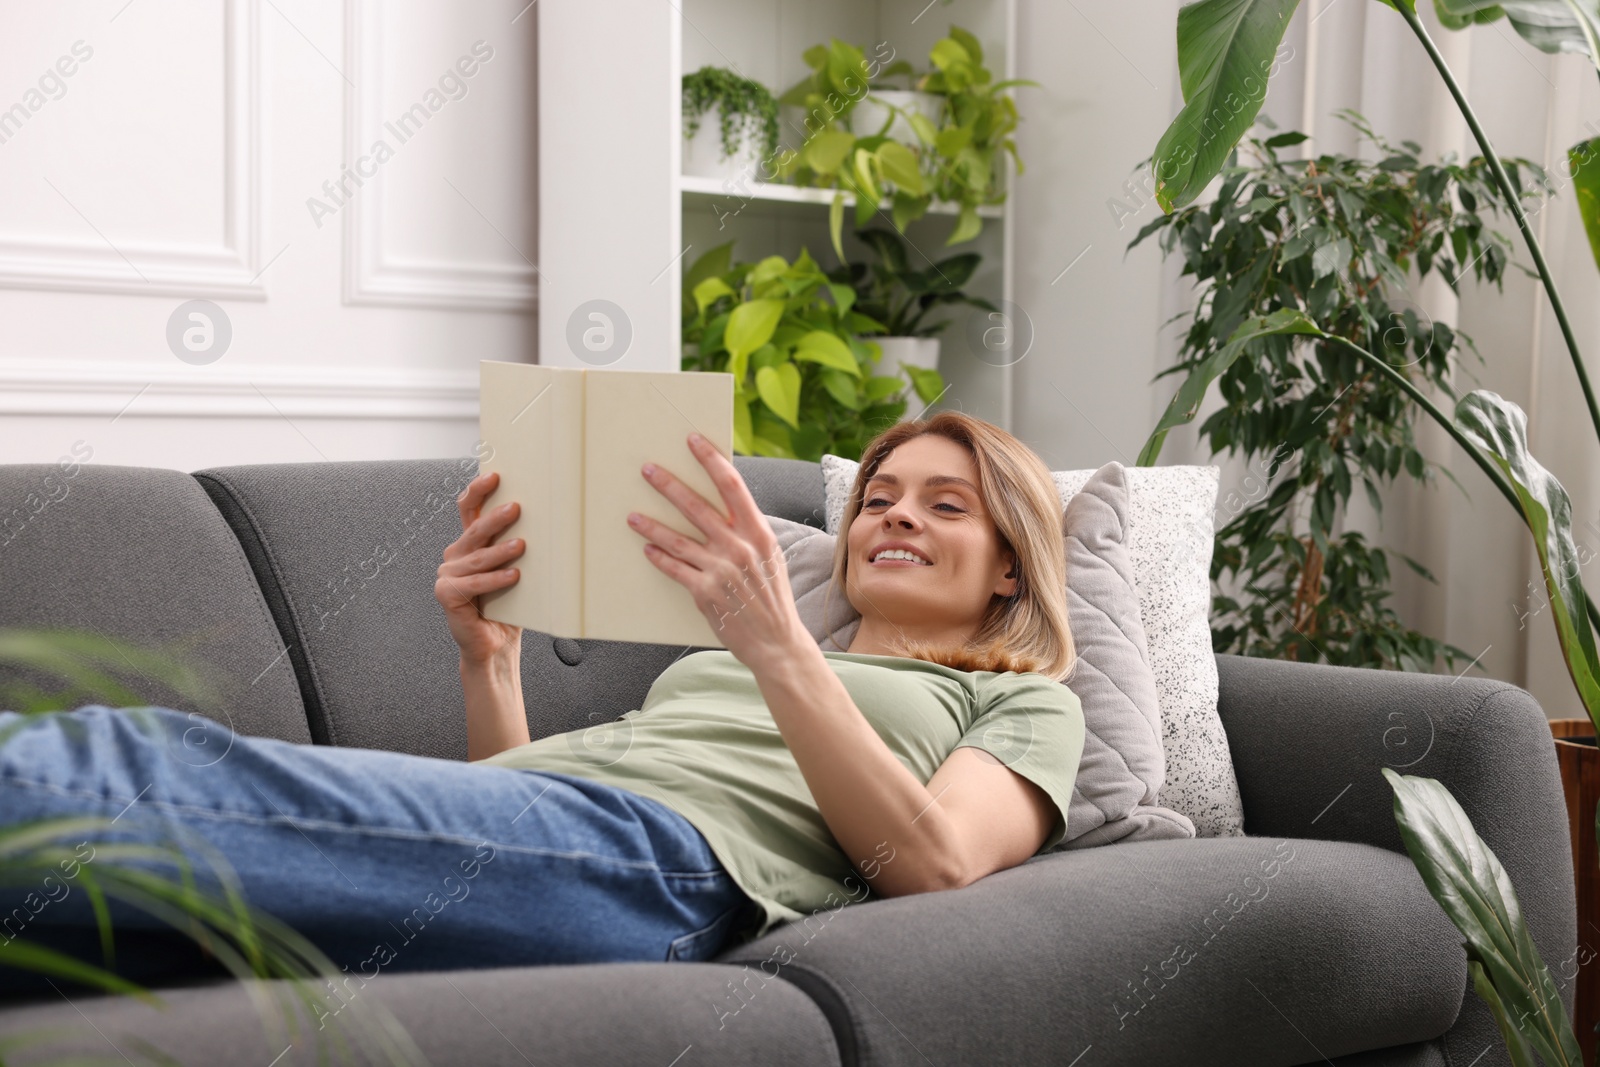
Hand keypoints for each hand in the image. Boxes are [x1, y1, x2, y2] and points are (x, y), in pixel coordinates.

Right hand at [436, 471, 524, 663]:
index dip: (478, 491)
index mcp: (469, 544)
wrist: (495, 644)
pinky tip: (514, 576)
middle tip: (516, 508)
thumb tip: (545, 523)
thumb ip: (516, 547)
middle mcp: (455, 556)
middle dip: (495, 518)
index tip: (495, 476)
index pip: (468, 509)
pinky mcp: (447, 594)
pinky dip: (495, 580)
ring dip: (501, 551)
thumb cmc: (508, 606)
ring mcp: (447, 575)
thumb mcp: (515, 570)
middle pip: (474, 531)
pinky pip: (474, 583)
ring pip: (477, 558)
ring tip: (522, 546)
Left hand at [630, 432, 807, 671]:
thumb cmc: (772, 598)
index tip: (693, 441)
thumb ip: (747, 532)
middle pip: (697, 507)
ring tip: (632, 516)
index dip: (710, 460)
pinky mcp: (704, 593)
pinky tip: (647, 549)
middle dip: (669, 485)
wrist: (777, 642)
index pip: (732, 485)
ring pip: (677, 539)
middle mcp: (739, 548)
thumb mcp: (770, 557)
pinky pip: (674, 569)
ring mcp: (721, 571)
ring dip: (651, 525)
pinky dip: (659, 558)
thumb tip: (722, 506)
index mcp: (759, 533)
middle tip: (648, 469)